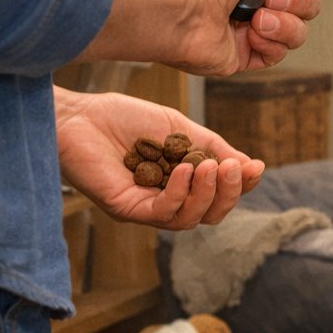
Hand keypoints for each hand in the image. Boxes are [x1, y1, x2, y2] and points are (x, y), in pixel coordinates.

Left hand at [53, 85, 265, 229]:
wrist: (77, 114)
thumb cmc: (123, 118)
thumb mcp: (181, 130)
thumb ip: (212, 148)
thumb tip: (250, 166)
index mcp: (181, 183)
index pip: (219, 194)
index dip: (241, 185)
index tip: (255, 166)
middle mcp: (165, 200)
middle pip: (210, 213)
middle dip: (228, 193)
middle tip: (231, 168)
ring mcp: (146, 208)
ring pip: (191, 219)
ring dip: (207, 195)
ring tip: (211, 167)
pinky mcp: (126, 209)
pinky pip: (163, 213)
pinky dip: (180, 194)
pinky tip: (185, 170)